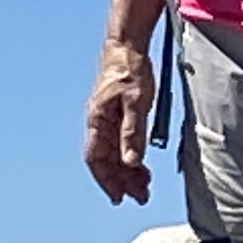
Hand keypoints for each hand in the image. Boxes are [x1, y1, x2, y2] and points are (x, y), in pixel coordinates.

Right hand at [84, 38, 154, 205]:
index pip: (97, 159)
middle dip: (121, 181)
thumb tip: (130, 163)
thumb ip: (132, 132)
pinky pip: (121, 142)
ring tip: (145, 186)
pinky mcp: (118, 113)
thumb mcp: (136, 101)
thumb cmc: (130, 69)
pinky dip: (131, 156)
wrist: (128, 44)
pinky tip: (142, 164)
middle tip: (141, 197)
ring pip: (114, 153)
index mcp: (98, 120)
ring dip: (127, 171)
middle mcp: (99, 122)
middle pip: (106, 160)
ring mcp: (108, 118)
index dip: (106, 180)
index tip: (119, 198)